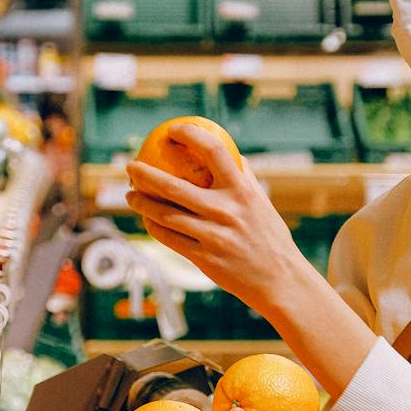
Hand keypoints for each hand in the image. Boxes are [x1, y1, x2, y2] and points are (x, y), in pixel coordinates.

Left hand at [125, 124, 310, 311]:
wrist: (279, 280)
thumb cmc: (269, 237)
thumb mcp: (261, 203)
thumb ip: (244, 177)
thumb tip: (228, 153)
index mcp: (242, 190)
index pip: (214, 150)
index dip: (190, 135)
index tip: (173, 130)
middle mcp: (226, 210)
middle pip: (173, 186)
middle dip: (145, 173)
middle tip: (131, 166)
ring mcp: (213, 235)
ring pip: (164, 214)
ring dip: (141, 203)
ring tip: (131, 195)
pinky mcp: (203, 258)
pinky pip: (169, 238)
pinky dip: (153, 227)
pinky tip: (146, 220)